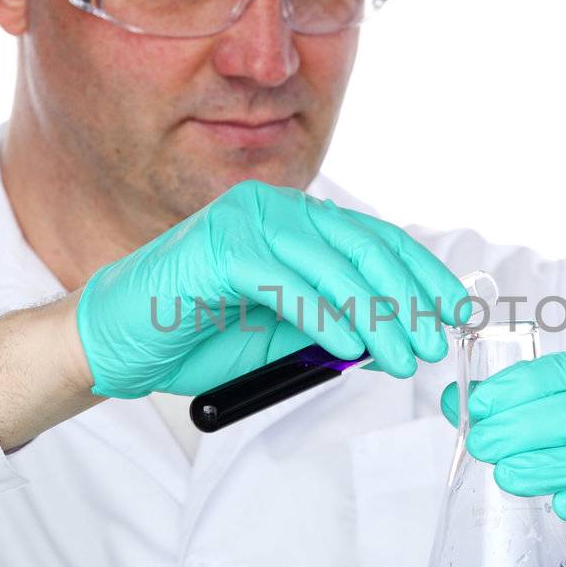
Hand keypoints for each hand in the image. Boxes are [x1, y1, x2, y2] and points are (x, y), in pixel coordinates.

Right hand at [76, 179, 465, 398]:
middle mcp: (270, 209)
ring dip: (375, 317)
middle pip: (362, 247)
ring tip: (402, 357)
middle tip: (434, 342)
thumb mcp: (280, 334)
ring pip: (330, 267)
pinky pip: (287, 284)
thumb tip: (396, 335)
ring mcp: (242, 223)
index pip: (371, 239)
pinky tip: (351, 347)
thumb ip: (331, 324)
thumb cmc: (192, 335)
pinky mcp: (217, 251)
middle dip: (408, 298)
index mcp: (289, 220)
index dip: (420, 274)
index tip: (454, 312)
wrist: (111, 345)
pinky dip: (324, 316)